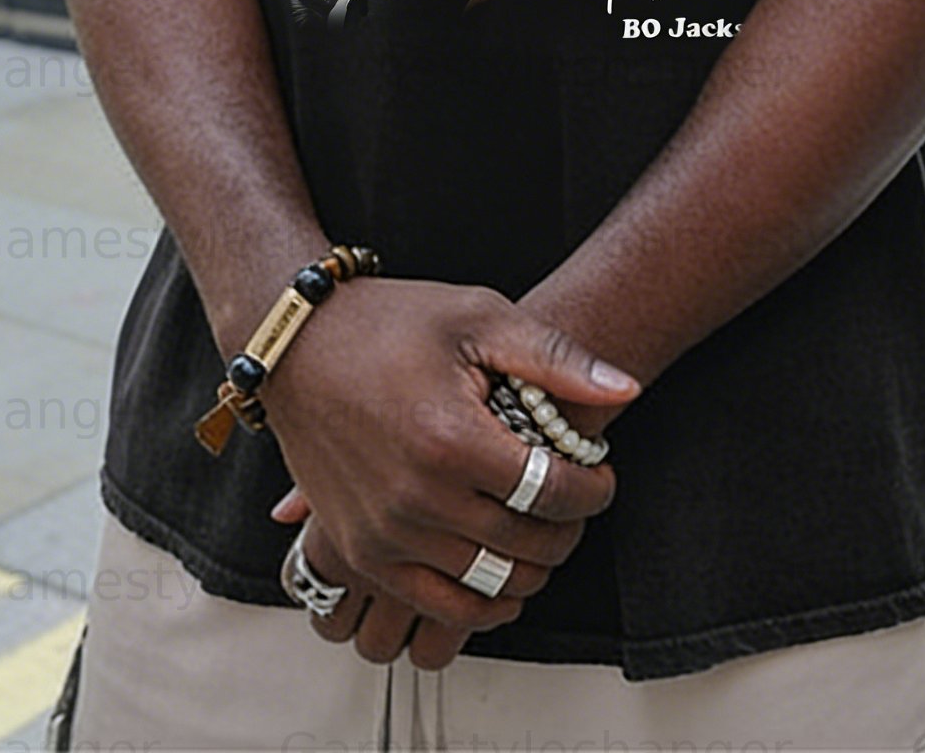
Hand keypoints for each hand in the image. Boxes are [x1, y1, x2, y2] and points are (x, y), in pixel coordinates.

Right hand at [256, 281, 636, 659]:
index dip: (592, 488)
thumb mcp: (478, 317)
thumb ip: (555, 358)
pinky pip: (438, 608)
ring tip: (544, 531)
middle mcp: (416, 498)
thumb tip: (625, 388)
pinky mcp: (362, 553)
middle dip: (569, 528)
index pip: (552, 492)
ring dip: (532, 567)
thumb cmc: (390, 322)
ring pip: (490, 585)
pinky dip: (482, 605)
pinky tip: (504, 577)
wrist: (299, 345)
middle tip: (576, 501)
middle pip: (527, 545)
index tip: (600, 473)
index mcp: (451, 439)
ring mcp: (385, 534)